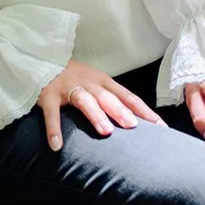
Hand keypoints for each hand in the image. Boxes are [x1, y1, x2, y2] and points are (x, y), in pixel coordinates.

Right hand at [38, 61, 164, 150]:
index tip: (160, 127)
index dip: (144, 111)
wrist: (44, 58)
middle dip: (122, 111)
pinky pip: (52, 113)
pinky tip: (57, 146)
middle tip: (134, 126)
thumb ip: (111, 100)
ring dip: (96, 115)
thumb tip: (134, 122)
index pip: (128, 97)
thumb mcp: (96, 84)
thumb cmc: (75, 78)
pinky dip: (54, 129)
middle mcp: (89, 83)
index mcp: (104, 82)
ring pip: (85, 101)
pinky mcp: (49, 96)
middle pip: (108, 97)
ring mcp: (69, 88)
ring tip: (106, 131)